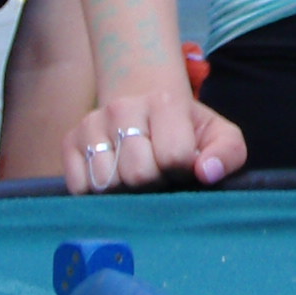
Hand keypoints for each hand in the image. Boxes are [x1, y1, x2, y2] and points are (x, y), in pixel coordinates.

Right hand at [61, 81, 248, 192]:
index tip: (182, 165)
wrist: (144, 106)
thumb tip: (206, 173)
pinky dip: (98, 193)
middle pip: (139, 175)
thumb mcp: (218, 135)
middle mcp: (122, 107)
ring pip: (108, 184)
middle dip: (154, 184)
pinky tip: (114, 176)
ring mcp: (91, 123)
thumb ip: (226, 153)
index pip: (174, 157)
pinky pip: (80, 187)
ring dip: (126, 191)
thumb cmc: (185, 129)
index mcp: (164, 101)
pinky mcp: (69, 140)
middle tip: (159, 173)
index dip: (182, 171)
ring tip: (137, 174)